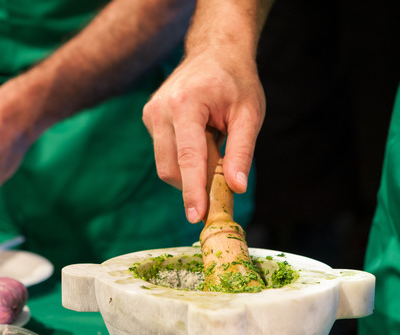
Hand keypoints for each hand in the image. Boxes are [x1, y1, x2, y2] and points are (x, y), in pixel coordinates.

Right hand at [142, 53, 264, 223]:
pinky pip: (166, 155)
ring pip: (167, 165)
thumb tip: (236, 188)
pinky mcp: (149, 120)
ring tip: (214, 140)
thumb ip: (242, 152)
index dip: (193, 190)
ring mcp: (150, 115)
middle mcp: (160, 110)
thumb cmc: (236, 82)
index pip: (188, 157)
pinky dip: (186, 158)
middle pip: (172, 168)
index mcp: (185, 104)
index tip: (196, 216)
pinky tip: (201, 137)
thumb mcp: (250, 114)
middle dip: (197, 182)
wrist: (215, 52)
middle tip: (224, 173)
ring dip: (192, 169)